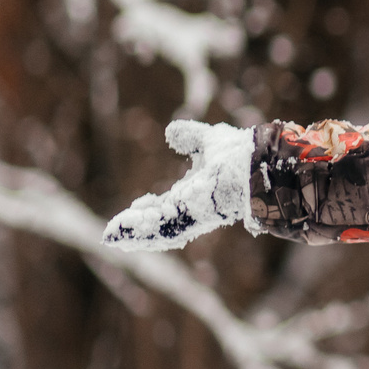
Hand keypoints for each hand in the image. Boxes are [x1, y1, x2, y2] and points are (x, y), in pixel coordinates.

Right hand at [102, 120, 255, 251]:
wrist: (257, 160)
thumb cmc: (239, 152)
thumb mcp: (207, 141)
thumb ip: (190, 138)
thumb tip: (171, 131)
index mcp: (197, 193)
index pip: (168, 207)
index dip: (150, 209)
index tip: (133, 209)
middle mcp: (194, 208)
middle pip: (161, 224)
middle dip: (137, 229)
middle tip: (112, 235)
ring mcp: (194, 215)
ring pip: (160, 230)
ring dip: (135, 234)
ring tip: (111, 237)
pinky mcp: (192, 216)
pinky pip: (164, 227)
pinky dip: (142, 231)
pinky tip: (121, 234)